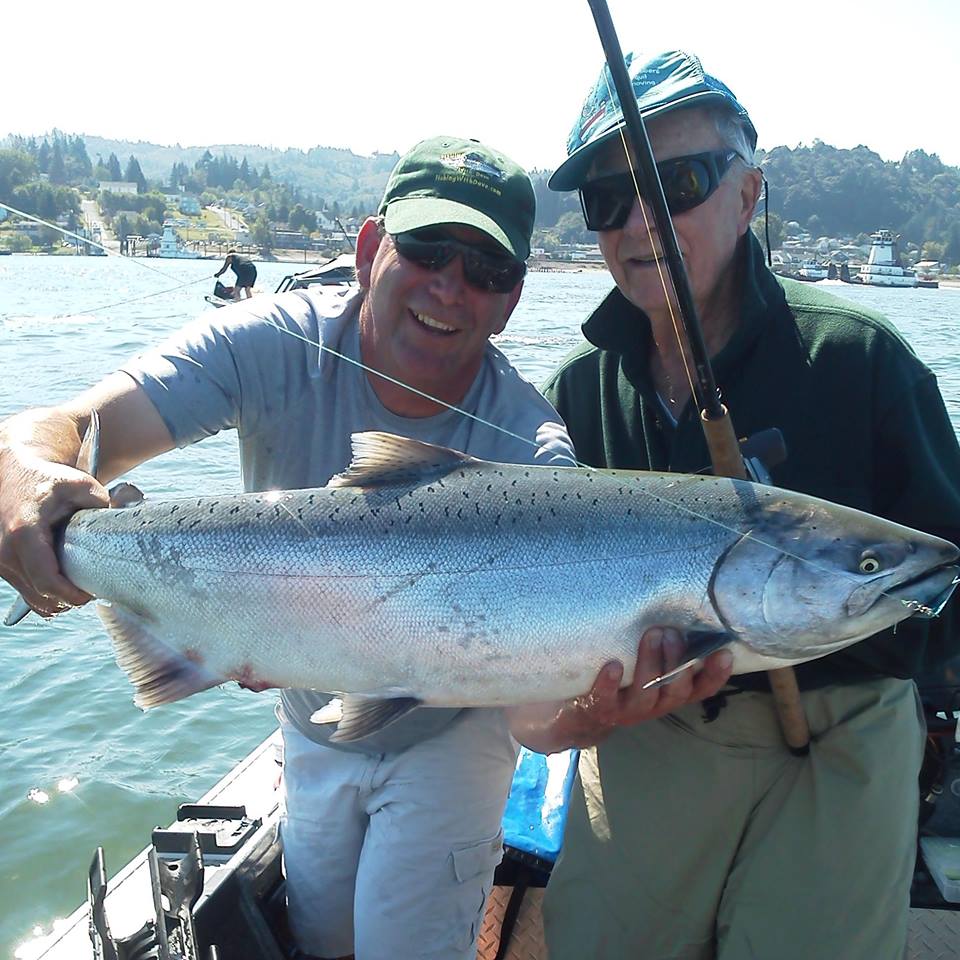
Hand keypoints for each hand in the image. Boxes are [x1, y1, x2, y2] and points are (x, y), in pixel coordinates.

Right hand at [0, 449, 109, 615]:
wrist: (17, 475)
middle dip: (69, 599)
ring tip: (80, 587)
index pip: (47, 581)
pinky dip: (46, 596)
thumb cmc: (47, 479)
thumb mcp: (79, 484)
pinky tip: (64, 586)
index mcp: (24, 532)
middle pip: (41, 595)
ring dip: (57, 600)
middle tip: (94, 590)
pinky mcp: (2, 567)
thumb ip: (101, 502)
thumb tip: (123, 518)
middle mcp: (6, 551)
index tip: (92, 594)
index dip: (71, 595)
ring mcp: (1, 562)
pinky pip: (26, 593)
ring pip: (33, 599)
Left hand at [506, 627, 732, 751]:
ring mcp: (627, 711)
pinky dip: (610, 683)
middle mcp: (654, 705)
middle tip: (672, 633)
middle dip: (677, 662)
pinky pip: (606, 699)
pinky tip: (612, 665)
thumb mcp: (648, 667)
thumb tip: (682, 605)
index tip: (725, 652)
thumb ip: (665, 647)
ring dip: (651, 664)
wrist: (580, 714)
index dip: (715, 674)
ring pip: (646, 693)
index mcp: (670, 694)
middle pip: (675, 690)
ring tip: (651, 634)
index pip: (701, 688)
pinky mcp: (600, 709)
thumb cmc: (622, 679)